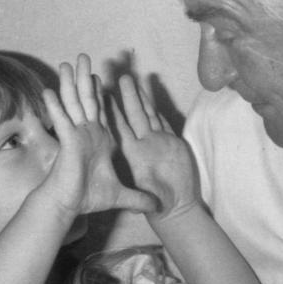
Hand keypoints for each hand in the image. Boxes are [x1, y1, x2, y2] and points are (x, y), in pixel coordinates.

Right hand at [37, 55, 155, 216]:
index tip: (100, 77)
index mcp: (100, 140)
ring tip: (66, 63)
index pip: (102, 110)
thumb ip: (138, 199)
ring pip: (73, 104)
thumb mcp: (121, 196)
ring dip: (69, 84)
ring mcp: (76, 136)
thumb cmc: (89, 198)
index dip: (101, 93)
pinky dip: (55, 106)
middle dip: (85, 78)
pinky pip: (62, 121)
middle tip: (84, 56)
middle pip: (87, 100)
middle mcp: (87, 133)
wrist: (69, 206)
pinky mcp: (68, 142)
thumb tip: (155, 208)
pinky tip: (48, 90)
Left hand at [115, 73, 200, 220]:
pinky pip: (161, 120)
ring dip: (139, 97)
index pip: (122, 127)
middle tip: (119, 77)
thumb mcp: (151, 197)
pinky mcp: (172, 142)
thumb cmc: (162, 203)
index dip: (114, 111)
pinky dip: (155, 108)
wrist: (178, 206)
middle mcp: (145, 144)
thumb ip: (143, 195)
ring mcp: (159, 141)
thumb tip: (132, 197)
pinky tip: (149, 96)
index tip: (104, 94)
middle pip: (134, 114)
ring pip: (147, 114)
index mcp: (136, 153)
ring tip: (129, 80)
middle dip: (127, 96)